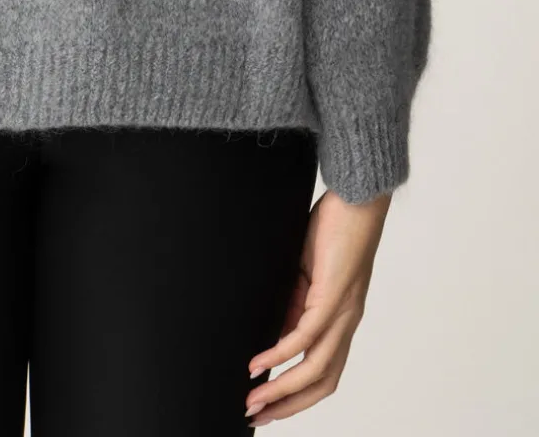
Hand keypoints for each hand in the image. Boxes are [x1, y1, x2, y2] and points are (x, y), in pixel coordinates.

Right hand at [245, 187, 391, 425]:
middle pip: (322, 383)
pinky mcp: (334, 296)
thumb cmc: (335, 228)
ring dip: (283, 390)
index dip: (297, 396)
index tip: (268, 407)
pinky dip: (281, 355)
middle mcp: (346, 324)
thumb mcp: (307, 273)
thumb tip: (277, 334)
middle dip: (288, 406)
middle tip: (255, 416)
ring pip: (316, 369)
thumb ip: (296, 304)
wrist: (358, 198)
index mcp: (341, 320)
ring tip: (254, 400)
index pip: (323, 373)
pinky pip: (306, 337)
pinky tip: (260, 363)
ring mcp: (342, 312)